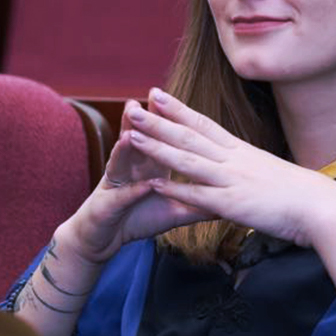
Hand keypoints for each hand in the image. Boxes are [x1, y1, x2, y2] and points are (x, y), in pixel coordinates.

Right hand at [58, 102, 212, 264]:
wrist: (107, 239)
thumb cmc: (140, 219)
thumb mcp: (175, 210)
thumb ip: (199, 202)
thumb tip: (228, 197)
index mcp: (151, 166)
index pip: (164, 138)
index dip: (174, 121)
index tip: (188, 103)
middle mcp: (132, 168)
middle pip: (142, 139)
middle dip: (149, 118)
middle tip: (154, 96)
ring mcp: (119, 184)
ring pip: (124, 159)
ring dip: (127, 143)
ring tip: (131, 127)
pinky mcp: (110, 205)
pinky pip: (122, 196)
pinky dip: (131, 190)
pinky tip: (140, 183)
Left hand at [125, 88, 335, 247]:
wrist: (323, 207)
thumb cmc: (303, 195)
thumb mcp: (270, 174)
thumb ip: (250, 170)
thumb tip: (241, 169)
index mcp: (242, 152)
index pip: (204, 125)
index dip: (178, 110)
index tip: (156, 94)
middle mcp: (234, 161)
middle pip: (190, 137)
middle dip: (159, 121)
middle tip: (133, 106)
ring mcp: (232, 181)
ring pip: (188, 161)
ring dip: (159, 147)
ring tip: (134, 135)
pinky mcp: (233, 205)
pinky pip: (198, 196)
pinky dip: (175, 189)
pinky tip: (153, 184)